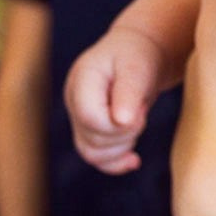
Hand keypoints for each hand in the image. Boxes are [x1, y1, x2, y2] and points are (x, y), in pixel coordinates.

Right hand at [64, 25, 166, 173]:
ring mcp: (78, 118)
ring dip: (123, 146)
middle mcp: (74, 101)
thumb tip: (122, 121)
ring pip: (92, 153)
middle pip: (92, 138)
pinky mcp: (89, 131)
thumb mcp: (137, 67)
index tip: (139, 111)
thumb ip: (129, 92)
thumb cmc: (138, 55)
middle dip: (125, 133)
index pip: (89, 117)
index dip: (117, 124)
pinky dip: (116, 163)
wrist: (139, 52)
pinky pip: (96, 158)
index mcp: (81, 80)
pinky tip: (134, 160)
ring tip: (138, 121)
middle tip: (142, 111)